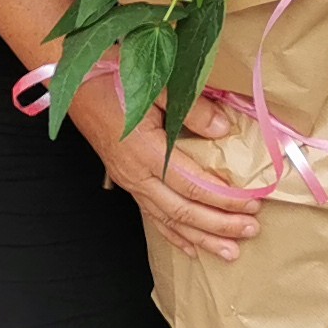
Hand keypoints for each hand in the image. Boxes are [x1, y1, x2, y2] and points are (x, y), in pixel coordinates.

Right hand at [66, 71, 262, 264]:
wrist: (74, 78)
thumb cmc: (112, 76)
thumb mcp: (156, 84)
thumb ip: (191, 109)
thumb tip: (223, 129)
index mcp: (146, 151)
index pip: (193, 185)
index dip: (224, 198)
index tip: (253, 202)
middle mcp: (136, 174)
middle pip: (182, 211)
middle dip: (219, 225)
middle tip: (250, 230)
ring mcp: (130, 181)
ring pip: (168, 220)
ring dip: (200, 238)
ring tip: (229, 252)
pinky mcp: (127, 180)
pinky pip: (152, 216)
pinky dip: (173, 234)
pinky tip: (191, 248)